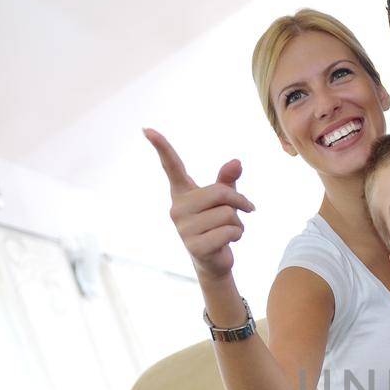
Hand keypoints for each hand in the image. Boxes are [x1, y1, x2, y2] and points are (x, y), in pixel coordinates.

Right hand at [144, 128, 254, 279]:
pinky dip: (237, 235)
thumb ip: (227, 180)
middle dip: (239, 202)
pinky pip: (229, 231)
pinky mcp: (194, 246)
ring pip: (227, 213)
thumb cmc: (217, 225)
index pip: (172, 166)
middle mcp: (177, 208)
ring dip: (238, 223)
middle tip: (243, 211)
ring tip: (227, 231)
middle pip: (220, 192)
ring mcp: (183, 228)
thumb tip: (236, 162)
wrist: (214, 260)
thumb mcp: (224, 200)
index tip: (146, 129)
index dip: (161, 147)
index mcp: (182, 193)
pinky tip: (227, 242)